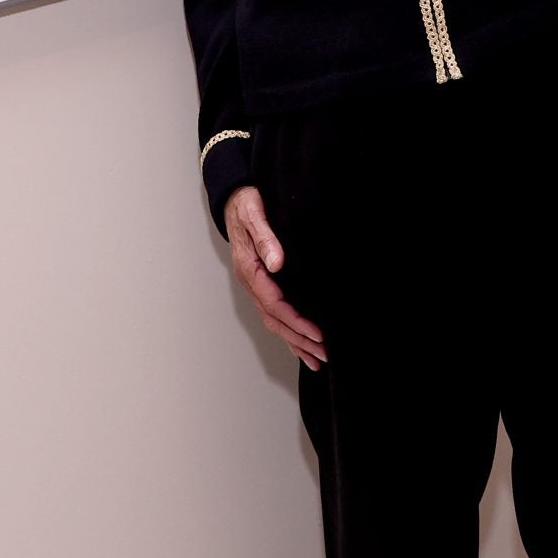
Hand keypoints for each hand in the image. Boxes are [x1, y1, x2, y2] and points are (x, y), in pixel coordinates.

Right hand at [224, 185, 326, 369]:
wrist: (234, 198)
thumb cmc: (245, 204)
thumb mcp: (254, 213)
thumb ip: (265, 237)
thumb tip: (277, 263)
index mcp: (249, 270)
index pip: (274, 304)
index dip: (296, 322)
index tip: (317, 334)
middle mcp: (251, 283)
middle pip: (275, 320)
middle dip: (299, 340)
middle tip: (323, 355)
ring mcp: (255, 285)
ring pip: (275, 322)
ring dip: (295, 342)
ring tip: (316, 359)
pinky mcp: (262, 283)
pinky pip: (274, 313)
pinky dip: (288, 331)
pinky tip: (300, 343)